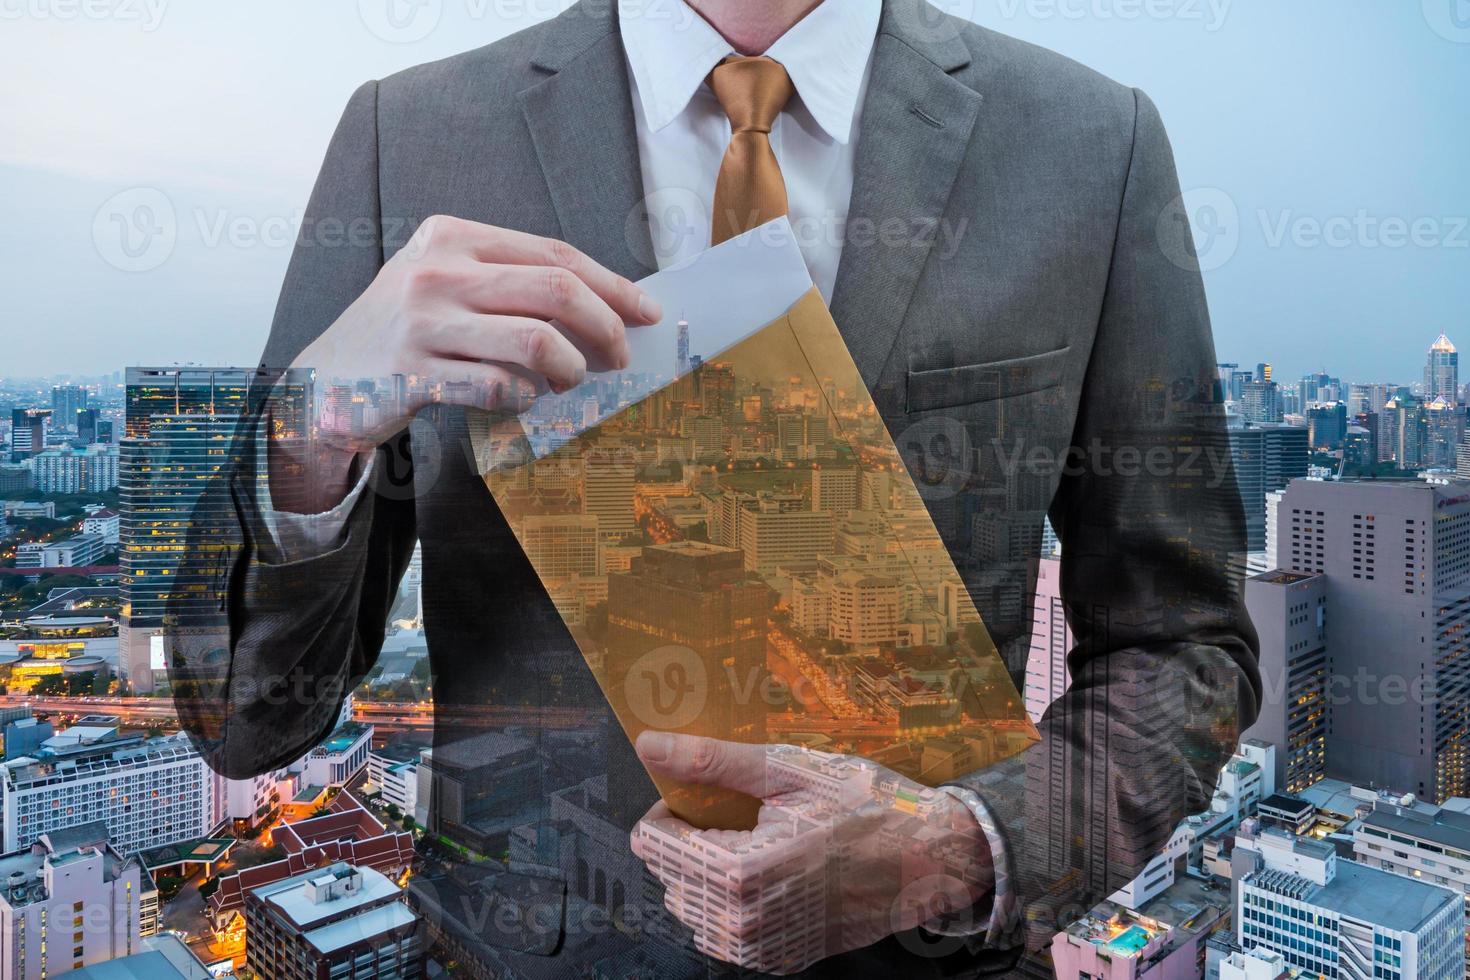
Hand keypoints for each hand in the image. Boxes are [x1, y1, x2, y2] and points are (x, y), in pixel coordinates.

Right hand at [272, 215, 661, 510]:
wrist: (324, 380)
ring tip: (568, 383)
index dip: (612, 285)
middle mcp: (439, 270)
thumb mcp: (445, 284)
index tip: (647, 314)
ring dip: (570, 368)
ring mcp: (424, 320)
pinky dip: (527, 396)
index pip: (555, 253)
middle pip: (557, 289)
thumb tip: (603, 306)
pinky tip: (526, 399)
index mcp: (453, 236)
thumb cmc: (403, 333)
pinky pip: (499, 385)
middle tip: (618, 359)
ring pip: (536, 339)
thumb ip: (508, 283)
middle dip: (606, 328)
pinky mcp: (414, 372)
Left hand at [631, 733, 992, 974]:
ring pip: (694, 906)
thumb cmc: (866, 805)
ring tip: (756, 840)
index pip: (653, 844)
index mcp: (738, 871)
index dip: (671, 807)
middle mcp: (743, 922)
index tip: (707, 791)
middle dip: (691, 839)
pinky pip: (726, 933)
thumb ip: (713, 762)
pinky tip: (771, 871)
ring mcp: (761, 948)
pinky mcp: (780, 959)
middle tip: (742, 813)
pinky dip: (733, 901)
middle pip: (671, 874)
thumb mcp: (789, 771)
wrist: (930, 858)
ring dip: (707, 872)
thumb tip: (649, 744)